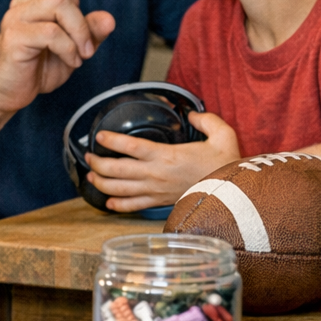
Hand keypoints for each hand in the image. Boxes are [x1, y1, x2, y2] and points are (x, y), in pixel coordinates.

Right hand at [0, 0, 115, 118]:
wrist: (4, 92)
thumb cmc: (37, 68)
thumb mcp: (74, 52)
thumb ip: (90, 34)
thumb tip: (109, 17)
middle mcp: (32, 0)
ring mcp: (20, 15)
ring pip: (61, 2)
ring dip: (80, 30)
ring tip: (83, 53)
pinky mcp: (16, 33)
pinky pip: (52, 32)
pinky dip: (68, 48)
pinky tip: (70, 60)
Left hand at [85, 111, 241, 212]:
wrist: (233, 197)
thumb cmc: (226, 166)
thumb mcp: (223, 135)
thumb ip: (207, 120)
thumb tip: (192, 114)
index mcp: (167, 155)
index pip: (132, 146)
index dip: (112, 140)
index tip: (99, 135)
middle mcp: (156, 174)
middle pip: (118, 170)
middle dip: (98, 163)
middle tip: (87, 156)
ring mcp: (156, 191)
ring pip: (121, 189)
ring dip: (102, 183)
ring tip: (90, 175)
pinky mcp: (160, 203)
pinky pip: (134, 207)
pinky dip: (118, 206)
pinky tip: (108, 203)